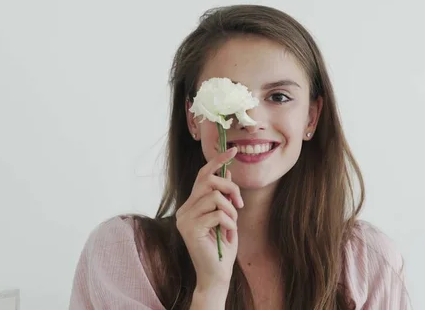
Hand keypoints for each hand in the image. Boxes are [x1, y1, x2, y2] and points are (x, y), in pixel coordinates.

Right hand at [176, 147, 243, 293]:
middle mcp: (184, 209)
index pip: (202, 175)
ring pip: (215, 196)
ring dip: (231, 210)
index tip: (233, 150)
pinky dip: (229, 222)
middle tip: (240, 204)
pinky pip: (218, 213)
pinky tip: (226, 234)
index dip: (217, 161)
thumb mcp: (226, 216)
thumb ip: (223, 197)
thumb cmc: (222, 246)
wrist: (216, 274)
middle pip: (209, 181)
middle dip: (230, 188)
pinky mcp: (190, 229)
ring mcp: (185, 219)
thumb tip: (226, 172)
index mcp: (191, 205)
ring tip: (231, 224)